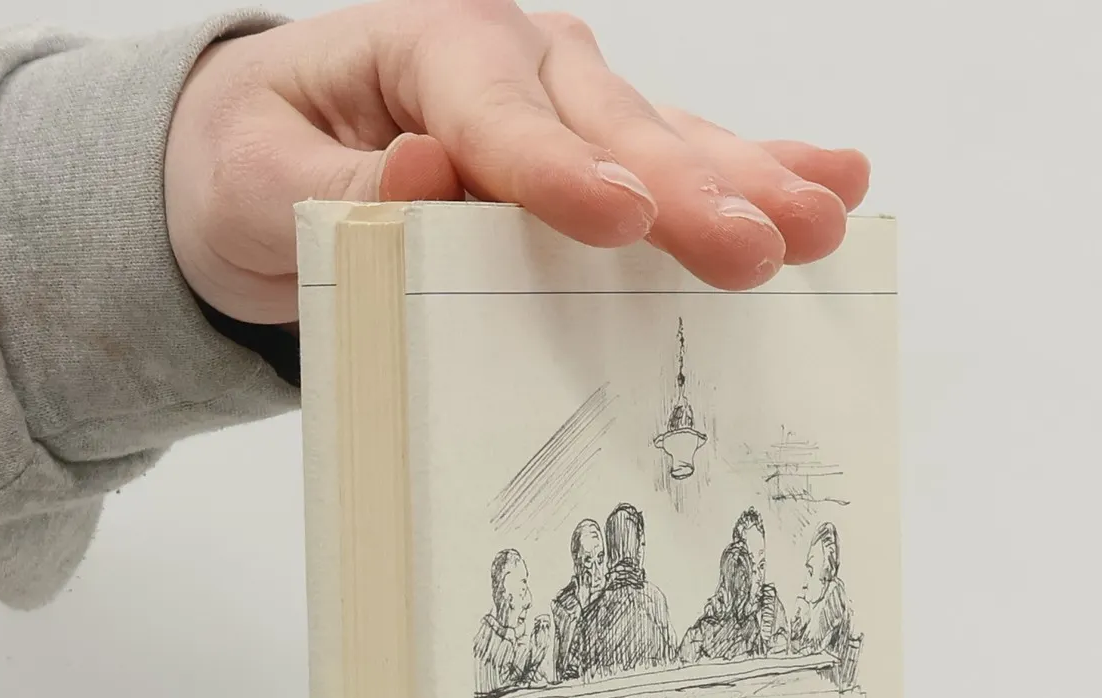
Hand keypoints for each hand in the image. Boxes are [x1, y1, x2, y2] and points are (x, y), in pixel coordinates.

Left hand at [164, 0, 869, 322]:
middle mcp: (519, 57)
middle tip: (758, 247)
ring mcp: (571, 96)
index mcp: (429, 47)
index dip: (559, 173)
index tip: (621, 219)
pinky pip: (685, 159)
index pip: (498, 118)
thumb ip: (346, 189)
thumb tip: (429, 174)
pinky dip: (758, 172)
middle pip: (612, 128)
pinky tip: (839, 182)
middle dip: (690, 191)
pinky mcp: (602, 144)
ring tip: (826, 220)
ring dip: (753, 184)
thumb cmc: (261, 163)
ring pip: (669, 140)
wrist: (267, 151)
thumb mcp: (262, 184)